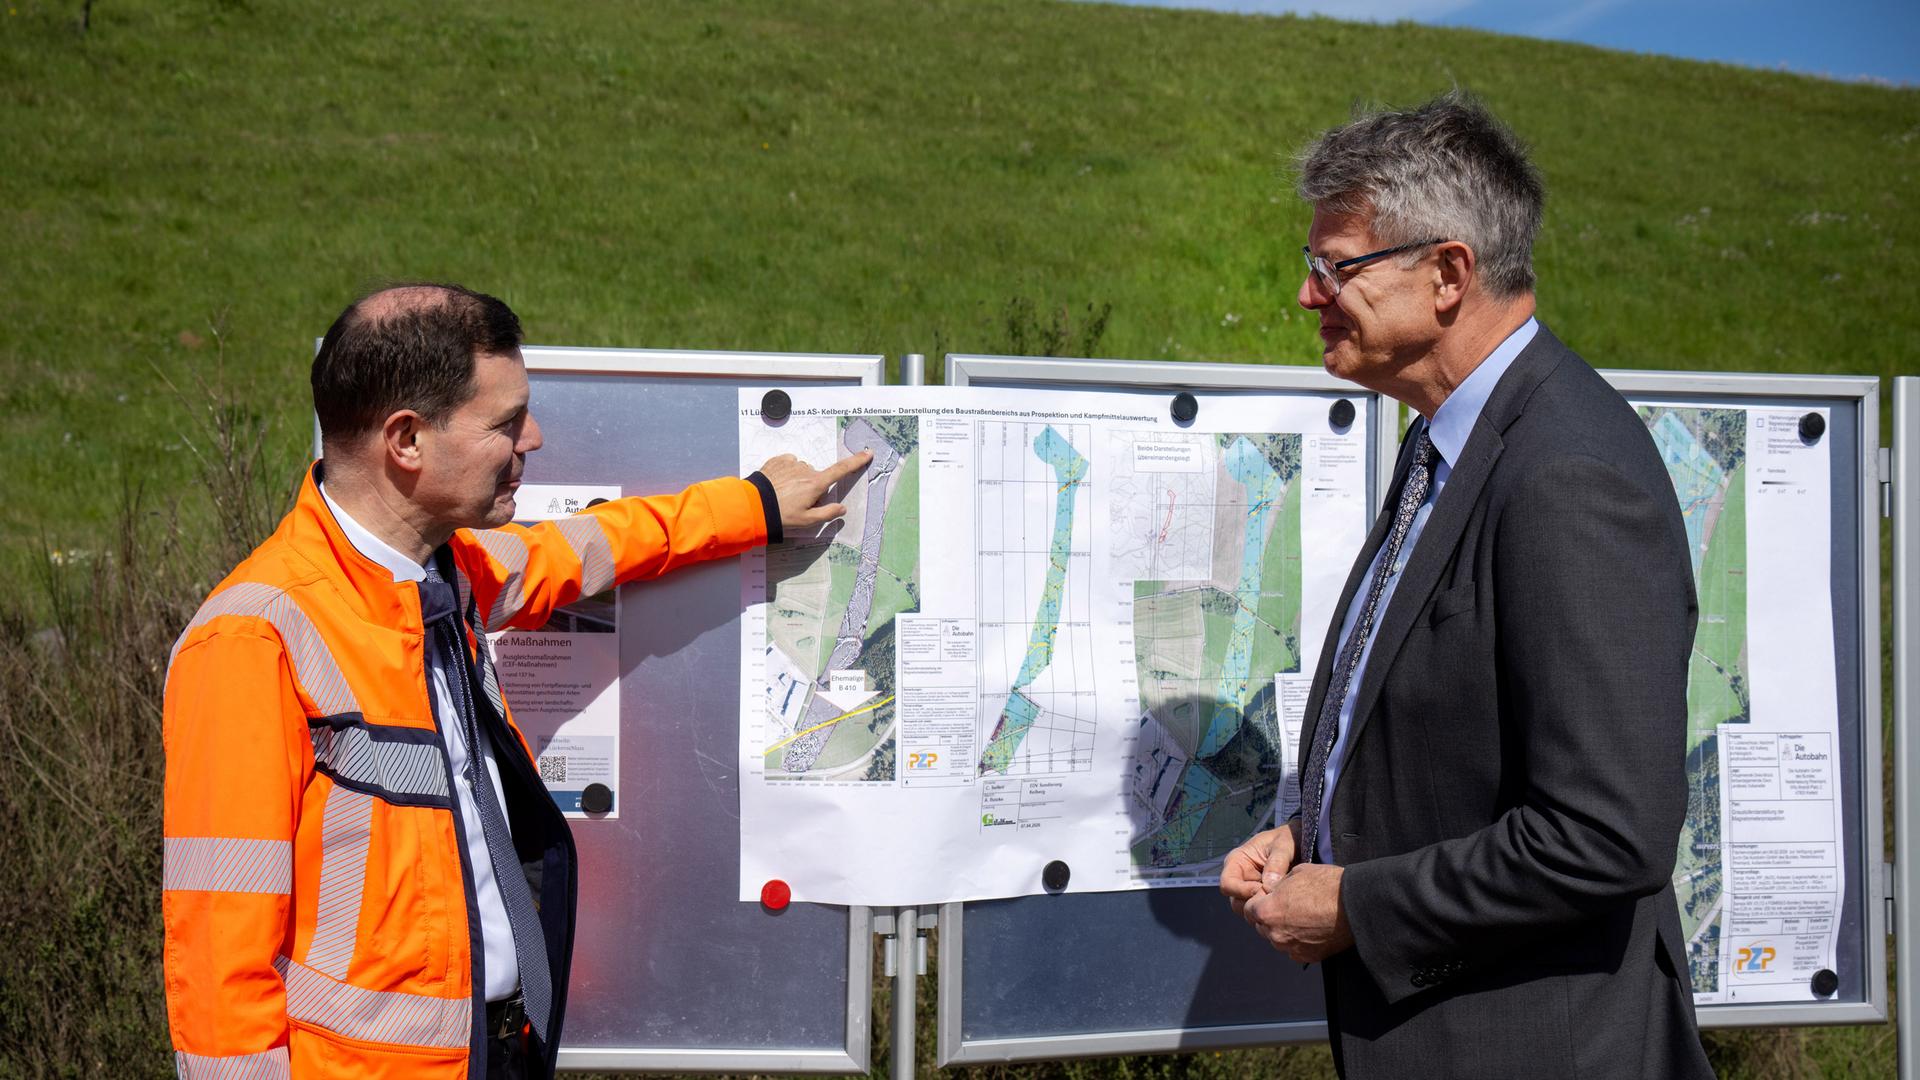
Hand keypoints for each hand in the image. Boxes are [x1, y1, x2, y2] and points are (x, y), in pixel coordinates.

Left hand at [757, 450, 872, 530]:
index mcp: (816, 484)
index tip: (867, 453)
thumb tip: (842, 508)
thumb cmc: (781, 515)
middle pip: (817, 477)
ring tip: (784, 495)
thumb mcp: (806, 520)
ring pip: (802, 471)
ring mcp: (791, 463)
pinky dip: (787, 472)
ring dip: (798, 480)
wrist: (753, 505)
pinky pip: (789, 464)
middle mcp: (806, 470)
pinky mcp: (778, 461)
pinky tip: (778, 484)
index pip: (841, 470)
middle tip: (798, 503)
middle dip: (812, 487)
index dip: (856, 461)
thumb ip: (827, 513)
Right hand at [1220, 822, 1298, 918]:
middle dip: (1253, 903)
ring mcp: (1251, 889)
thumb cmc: (1288, 838)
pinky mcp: (1262, 898)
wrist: (1301, 842)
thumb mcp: (1283, 845)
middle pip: (1235, 901)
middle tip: (1274, 899)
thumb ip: (1276, 863)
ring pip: (1247, 909)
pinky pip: (1261, 911)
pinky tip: (1285, 903)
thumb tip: (1268, 885)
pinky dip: (1271, 910)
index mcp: (1237, 861)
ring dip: (1262, 908)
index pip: (1227, 884)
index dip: (1241, 891)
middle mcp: (1240, 877)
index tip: (1262, 889)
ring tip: (1281, 900)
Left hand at [1243, 863, 1352, 963]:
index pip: (1248, 909)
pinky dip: (1297, 940)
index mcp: (1266, 912)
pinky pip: (1293, 949)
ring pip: (1276, 938)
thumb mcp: (1295, 873)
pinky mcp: (1308, 956)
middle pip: (1261, 925)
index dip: (1258, 899)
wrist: (1355, 904)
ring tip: (1301, 915)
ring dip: (1282, 928)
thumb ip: (1276, 885)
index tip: (1270, 894)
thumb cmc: (1326, 884)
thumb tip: (1271, 890)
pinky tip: (1310, 928)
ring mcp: (1291, 948)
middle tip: (1286, 904)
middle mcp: (1275, 934)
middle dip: (1268, 915)